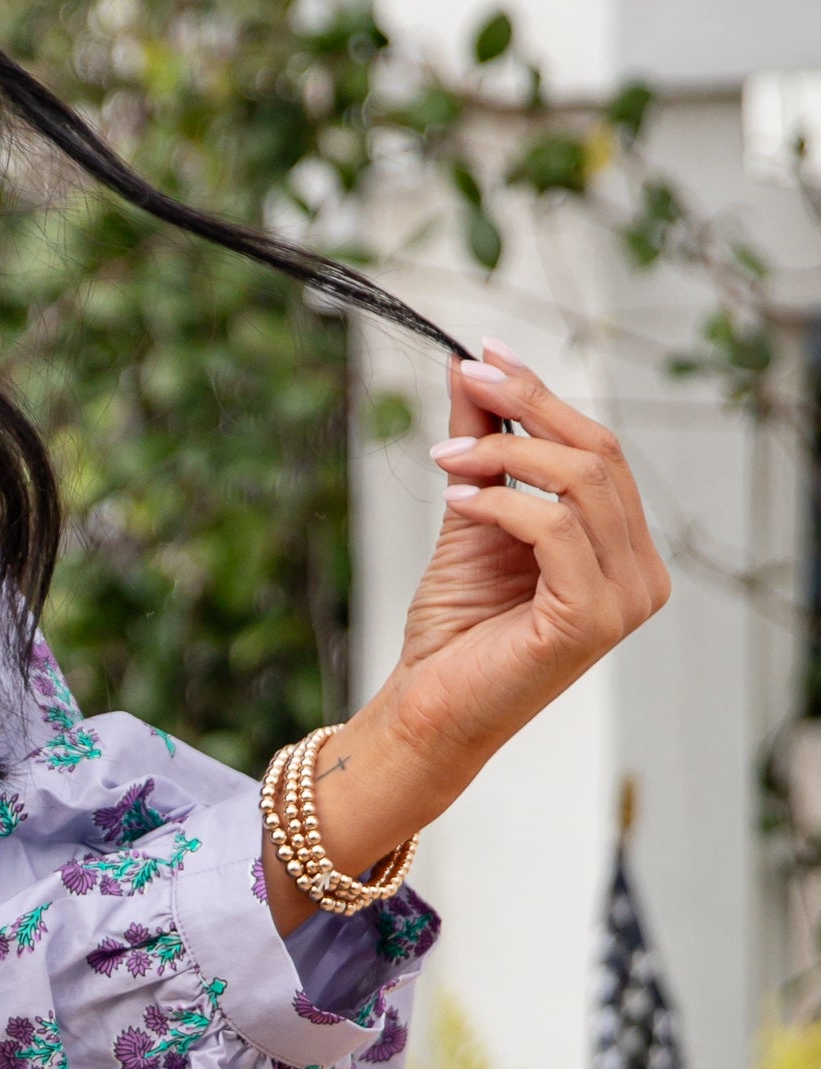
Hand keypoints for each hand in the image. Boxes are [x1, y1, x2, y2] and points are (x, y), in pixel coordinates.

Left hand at [262, 347, 669, 925]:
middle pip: (600, 456)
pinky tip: (458, 499)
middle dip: (529, 406)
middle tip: (468, 378)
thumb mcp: (470, 516)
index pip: (601, 452)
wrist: (428, 713)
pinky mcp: (592, 619)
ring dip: (504, 455)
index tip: (487, 355)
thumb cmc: (455, 631)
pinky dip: (504, 501)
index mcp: (625, 550)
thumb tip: (471, 370)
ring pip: (584, 484)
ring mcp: (626, 600)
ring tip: (446, 460)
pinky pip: (557, 529)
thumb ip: (481, 445)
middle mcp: (641, 575)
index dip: (545, 396)